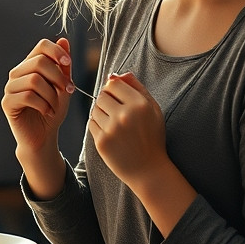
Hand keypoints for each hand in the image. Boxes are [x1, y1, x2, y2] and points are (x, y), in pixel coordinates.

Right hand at [2, 38, 76, 154]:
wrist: (43, 136)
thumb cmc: (53, 110)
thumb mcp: (63, 86)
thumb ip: (63, 66)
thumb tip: (63, 40)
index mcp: (30, 66)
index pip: (41, 46)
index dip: (56, 51)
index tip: (68, 63)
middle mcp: (17, 73)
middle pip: (39, 62)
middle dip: (58, 77)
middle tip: (68, 91)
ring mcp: (10, 88)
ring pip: (34, 80)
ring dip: (51, 94)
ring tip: (55, 106)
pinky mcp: (7, 103)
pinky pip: (27, 96)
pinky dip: (43, 105)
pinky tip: (47, 112)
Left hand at [88, 73, 169, 187]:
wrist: (148, 169)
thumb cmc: (151, 136)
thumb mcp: (153, 109)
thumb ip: (136, 87)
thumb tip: (115, 74)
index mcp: (140, 104)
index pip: (113, 84)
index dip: (114, 89)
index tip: (119, 98)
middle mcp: (125, 115)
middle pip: (102, 95)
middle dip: (107, 101)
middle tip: (117, 112)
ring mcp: (111, 129)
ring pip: (94, 109)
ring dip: (101, 113)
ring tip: (115, 124)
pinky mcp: (101, 141)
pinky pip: (91, 123)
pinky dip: (98, 125)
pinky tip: (111, 133)